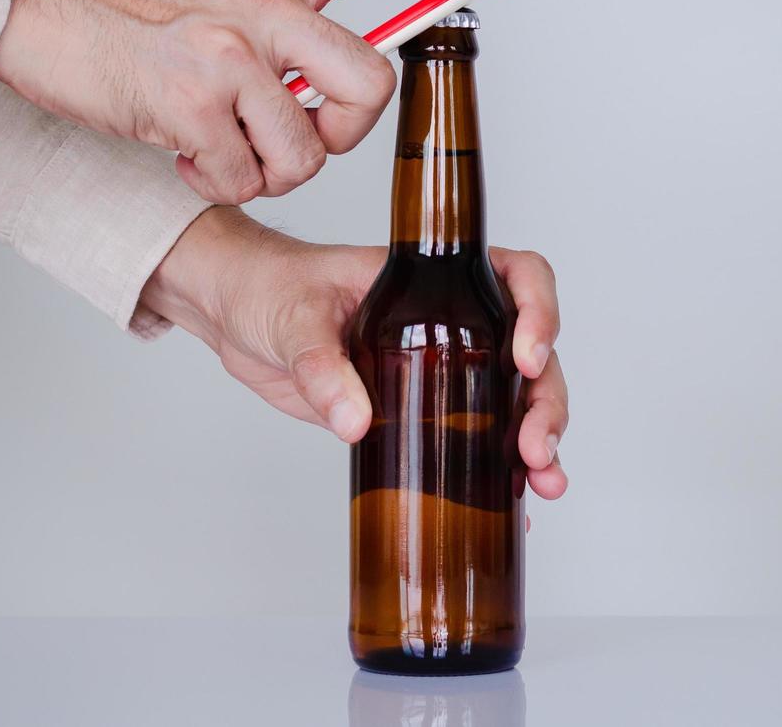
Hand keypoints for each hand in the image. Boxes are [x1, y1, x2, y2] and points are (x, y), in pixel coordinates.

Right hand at [0, 0, 519, 204]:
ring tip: (217, 144)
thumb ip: (287, 30)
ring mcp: (228, 50)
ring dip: (266, 170)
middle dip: (344, 135)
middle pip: (371, 86)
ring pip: (307, 150)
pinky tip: (182, 152)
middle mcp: (264, 5)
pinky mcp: (189, 98)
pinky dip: (217, 182)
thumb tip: (338, 91)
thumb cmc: (128, 17)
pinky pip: (242, 175)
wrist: (34, 15)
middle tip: (296, 135)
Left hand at [140, 207, 568, 500]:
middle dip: (545, 401)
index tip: (526, 359)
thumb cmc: (269, 288)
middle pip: (531, 353)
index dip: (539, 313)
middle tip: (534, 448)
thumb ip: (322, 366)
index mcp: (434, 278)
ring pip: (515, 399)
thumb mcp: (295, 318)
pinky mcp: (419, 410)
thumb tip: (355, 420)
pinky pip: (475, 437)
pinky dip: (500, 470)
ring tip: (541, 481)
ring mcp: (442, 368)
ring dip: (537, 439)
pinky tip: (517, 505)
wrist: (236, 315)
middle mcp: (453, 320)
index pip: (517, 276)